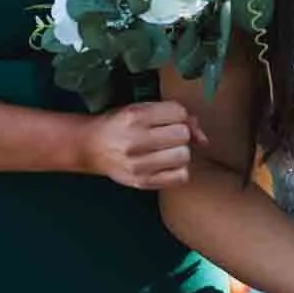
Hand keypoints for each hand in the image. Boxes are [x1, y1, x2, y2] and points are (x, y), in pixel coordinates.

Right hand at [81, 101, 209, 189]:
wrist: (90, 147)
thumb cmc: (119, 124)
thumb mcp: (140, 109)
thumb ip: (173, 115)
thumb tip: (204, 138)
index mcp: (135, 116)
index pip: (179, 112)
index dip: (178, 115)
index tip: (167, 119)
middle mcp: (135, 140)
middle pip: (182, 134)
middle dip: (180, 133)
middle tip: (167, 136)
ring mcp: (138, 164)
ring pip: (184, 156)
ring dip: (180, 153)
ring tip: (166, 151)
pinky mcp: (142, 182)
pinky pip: (181, 177)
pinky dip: (179, 170)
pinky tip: (167, 165)